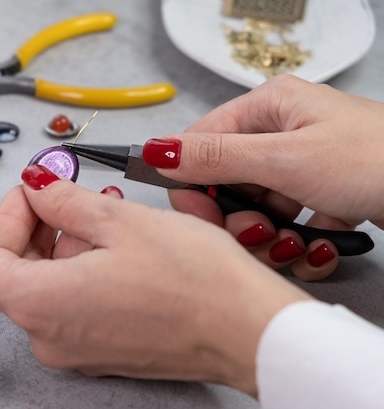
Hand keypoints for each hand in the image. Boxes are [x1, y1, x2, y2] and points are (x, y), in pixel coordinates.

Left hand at [0, 164, 310, 395]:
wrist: (249, 332)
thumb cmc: (196, 283)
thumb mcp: (120, 221)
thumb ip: (62, 201)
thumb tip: (36, 186)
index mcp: (41, 305)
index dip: (4, 217)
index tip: (35, 193)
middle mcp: (50, 337)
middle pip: (12, 272)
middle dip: (37, 225)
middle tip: (68, 194)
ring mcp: (75, 349)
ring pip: (45, 285)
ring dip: (65, 243)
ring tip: (105, 214)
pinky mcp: (101, 350)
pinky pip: (72, 303)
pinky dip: (83, 268)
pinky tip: (117, 244)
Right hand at [147, 74, 383, 280]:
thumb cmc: (376, 159)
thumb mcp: (284, 159)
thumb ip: (214, 157)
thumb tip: (156, 151)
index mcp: (267, 108)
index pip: (199, 146)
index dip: (193, 187)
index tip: (203, 220)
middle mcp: (280, 133)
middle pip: (226, 184)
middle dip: (240, 219)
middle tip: (261, 233)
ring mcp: (300, 166)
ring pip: (255, 209)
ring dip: (272, 237)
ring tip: (300, 241)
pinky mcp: (318, 195)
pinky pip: (285, 222)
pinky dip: (297, 242)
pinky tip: (319, 244)